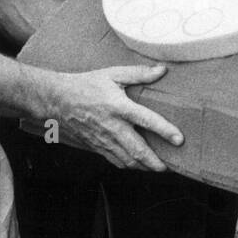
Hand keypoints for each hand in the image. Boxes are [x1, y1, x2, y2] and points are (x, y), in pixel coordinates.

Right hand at [51, 64, 182, 169]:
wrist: (57, 100)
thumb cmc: (87, 85)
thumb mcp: (113, 74)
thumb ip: (139, 73)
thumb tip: (162, 70)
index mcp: (119, 107)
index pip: (146, 120)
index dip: (164, 130)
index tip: (180, 139)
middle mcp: (112, 126)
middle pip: (138, 149)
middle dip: (156, 161)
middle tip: (171, 166)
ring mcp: (104, 139)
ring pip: (127, 160)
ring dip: (144, 167)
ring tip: (159, 168)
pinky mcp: (96, 146)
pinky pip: (115, 161)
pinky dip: (129, 166)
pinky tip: (138, 165)